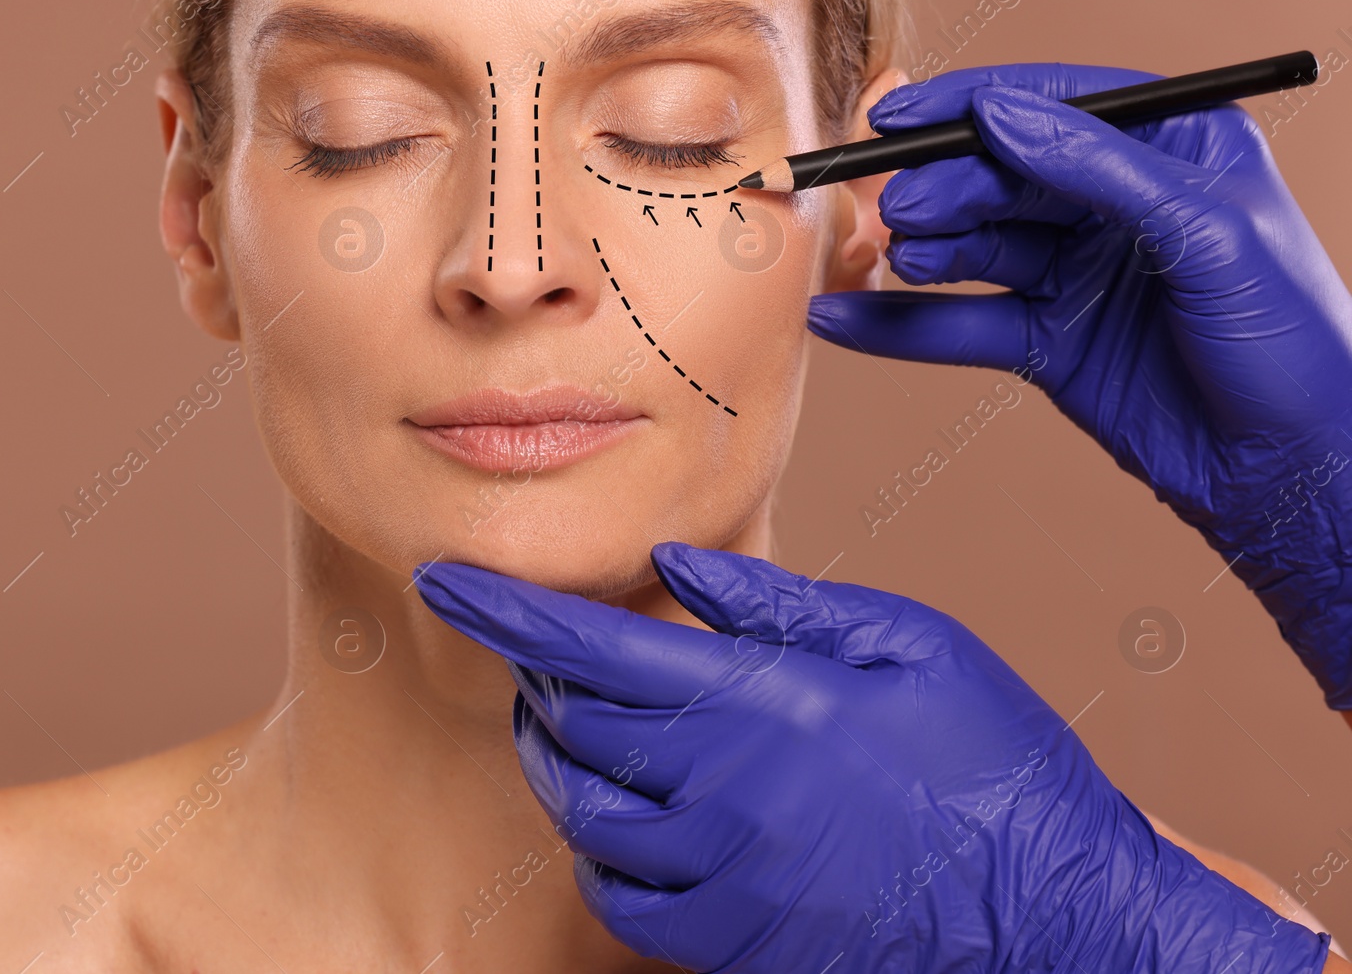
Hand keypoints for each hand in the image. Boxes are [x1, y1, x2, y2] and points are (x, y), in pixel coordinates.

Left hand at [416, 543, 1328, 972]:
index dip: (504, 611)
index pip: (591, 649)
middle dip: (541, 681)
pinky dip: (601, 851)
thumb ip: (779, 605)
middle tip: (556, 657)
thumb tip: (673, 565)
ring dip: (559, 761)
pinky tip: (629, 822)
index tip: (442, 579)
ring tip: (578, 729)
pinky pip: (620, 900)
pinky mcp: (734, 943)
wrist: (1059, 912)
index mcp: (760, 701)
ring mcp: (722, 876)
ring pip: (580, 814)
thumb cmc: (995, 761)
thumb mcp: (910, 644)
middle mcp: (720, 791)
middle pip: (572, 727)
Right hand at [806, 63, 1351, 708]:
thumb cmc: (1291, 345)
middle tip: (900, 211)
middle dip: (947, 189)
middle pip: (1005, 176)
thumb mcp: (1206, 235)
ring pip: (978, 246)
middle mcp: (1120, 204)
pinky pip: (963, 324)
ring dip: (924, 251)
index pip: (1059, 104)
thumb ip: (1099, 169)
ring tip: (886, 258)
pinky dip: (902, 325)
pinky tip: (845, 319)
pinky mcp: (1049, 343)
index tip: (900, 116)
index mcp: (1175, 150)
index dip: (975, 105)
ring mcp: (1080, 274)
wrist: (1294, 476)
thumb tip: (1000, 114)